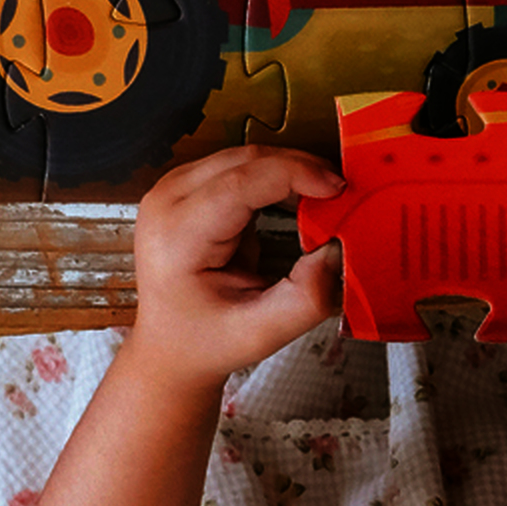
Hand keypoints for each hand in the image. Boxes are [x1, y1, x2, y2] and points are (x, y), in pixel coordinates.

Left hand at [129, 146, 345, 394]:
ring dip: (287, 170)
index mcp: (176, 237)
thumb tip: (337, 250)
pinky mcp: (183, 186)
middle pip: (243, 161)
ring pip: (243, 157)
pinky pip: (237, 166)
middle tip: (341, 195)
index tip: (338, 189)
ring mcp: (171, 189)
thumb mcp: (260, 334)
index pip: (239, 184)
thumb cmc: (206, 342)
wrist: (167, 348)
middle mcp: (165, 202)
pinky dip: (271, 176)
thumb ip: (305, 298)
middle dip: (298, 169)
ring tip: (322, 199)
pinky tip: (295, 198)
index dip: (294, 174)